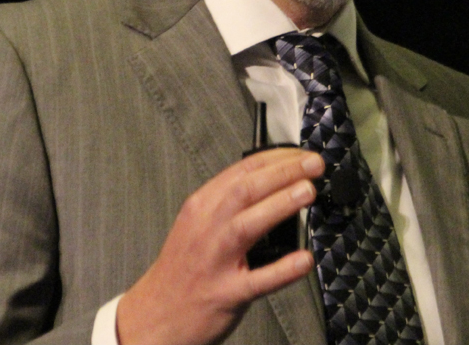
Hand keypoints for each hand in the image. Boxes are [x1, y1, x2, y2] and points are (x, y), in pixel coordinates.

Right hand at [116, 148, 323, 344]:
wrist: (155, 315)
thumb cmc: (183, 268)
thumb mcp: (197, 224)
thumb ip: (229, 205)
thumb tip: (276, 185)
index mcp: (201, 207)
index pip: (242, 171)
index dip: (276, 158)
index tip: (300, 153)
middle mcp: (205, 229)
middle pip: (244, 190)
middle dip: (282, 172)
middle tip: (313, 165)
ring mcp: (214, 262)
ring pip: (247, 226)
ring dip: (279, 205)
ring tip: (307, 192)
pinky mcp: (225, 294)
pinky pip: (257, 281)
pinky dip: (283, 269)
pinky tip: (304, 259)